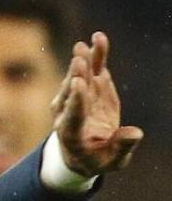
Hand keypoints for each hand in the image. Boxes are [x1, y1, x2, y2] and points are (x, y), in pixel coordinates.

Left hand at [51, 31, 143, 175]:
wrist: (84, 152)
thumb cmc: (98, 160)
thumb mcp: (111, 162)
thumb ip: (121, 147)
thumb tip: (134, 133)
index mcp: (71, 135)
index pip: (72, 115)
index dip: (76, 100)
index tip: (78, 84)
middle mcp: (67, 114)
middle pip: (70, 93)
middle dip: (76, 76)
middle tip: (79, 59)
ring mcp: (75, 99)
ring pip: (78, 77)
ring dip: (83, 60)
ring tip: (89, 43)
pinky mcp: (88, 88)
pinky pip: (90, 69)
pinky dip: (95, 55)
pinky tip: (99, 38)